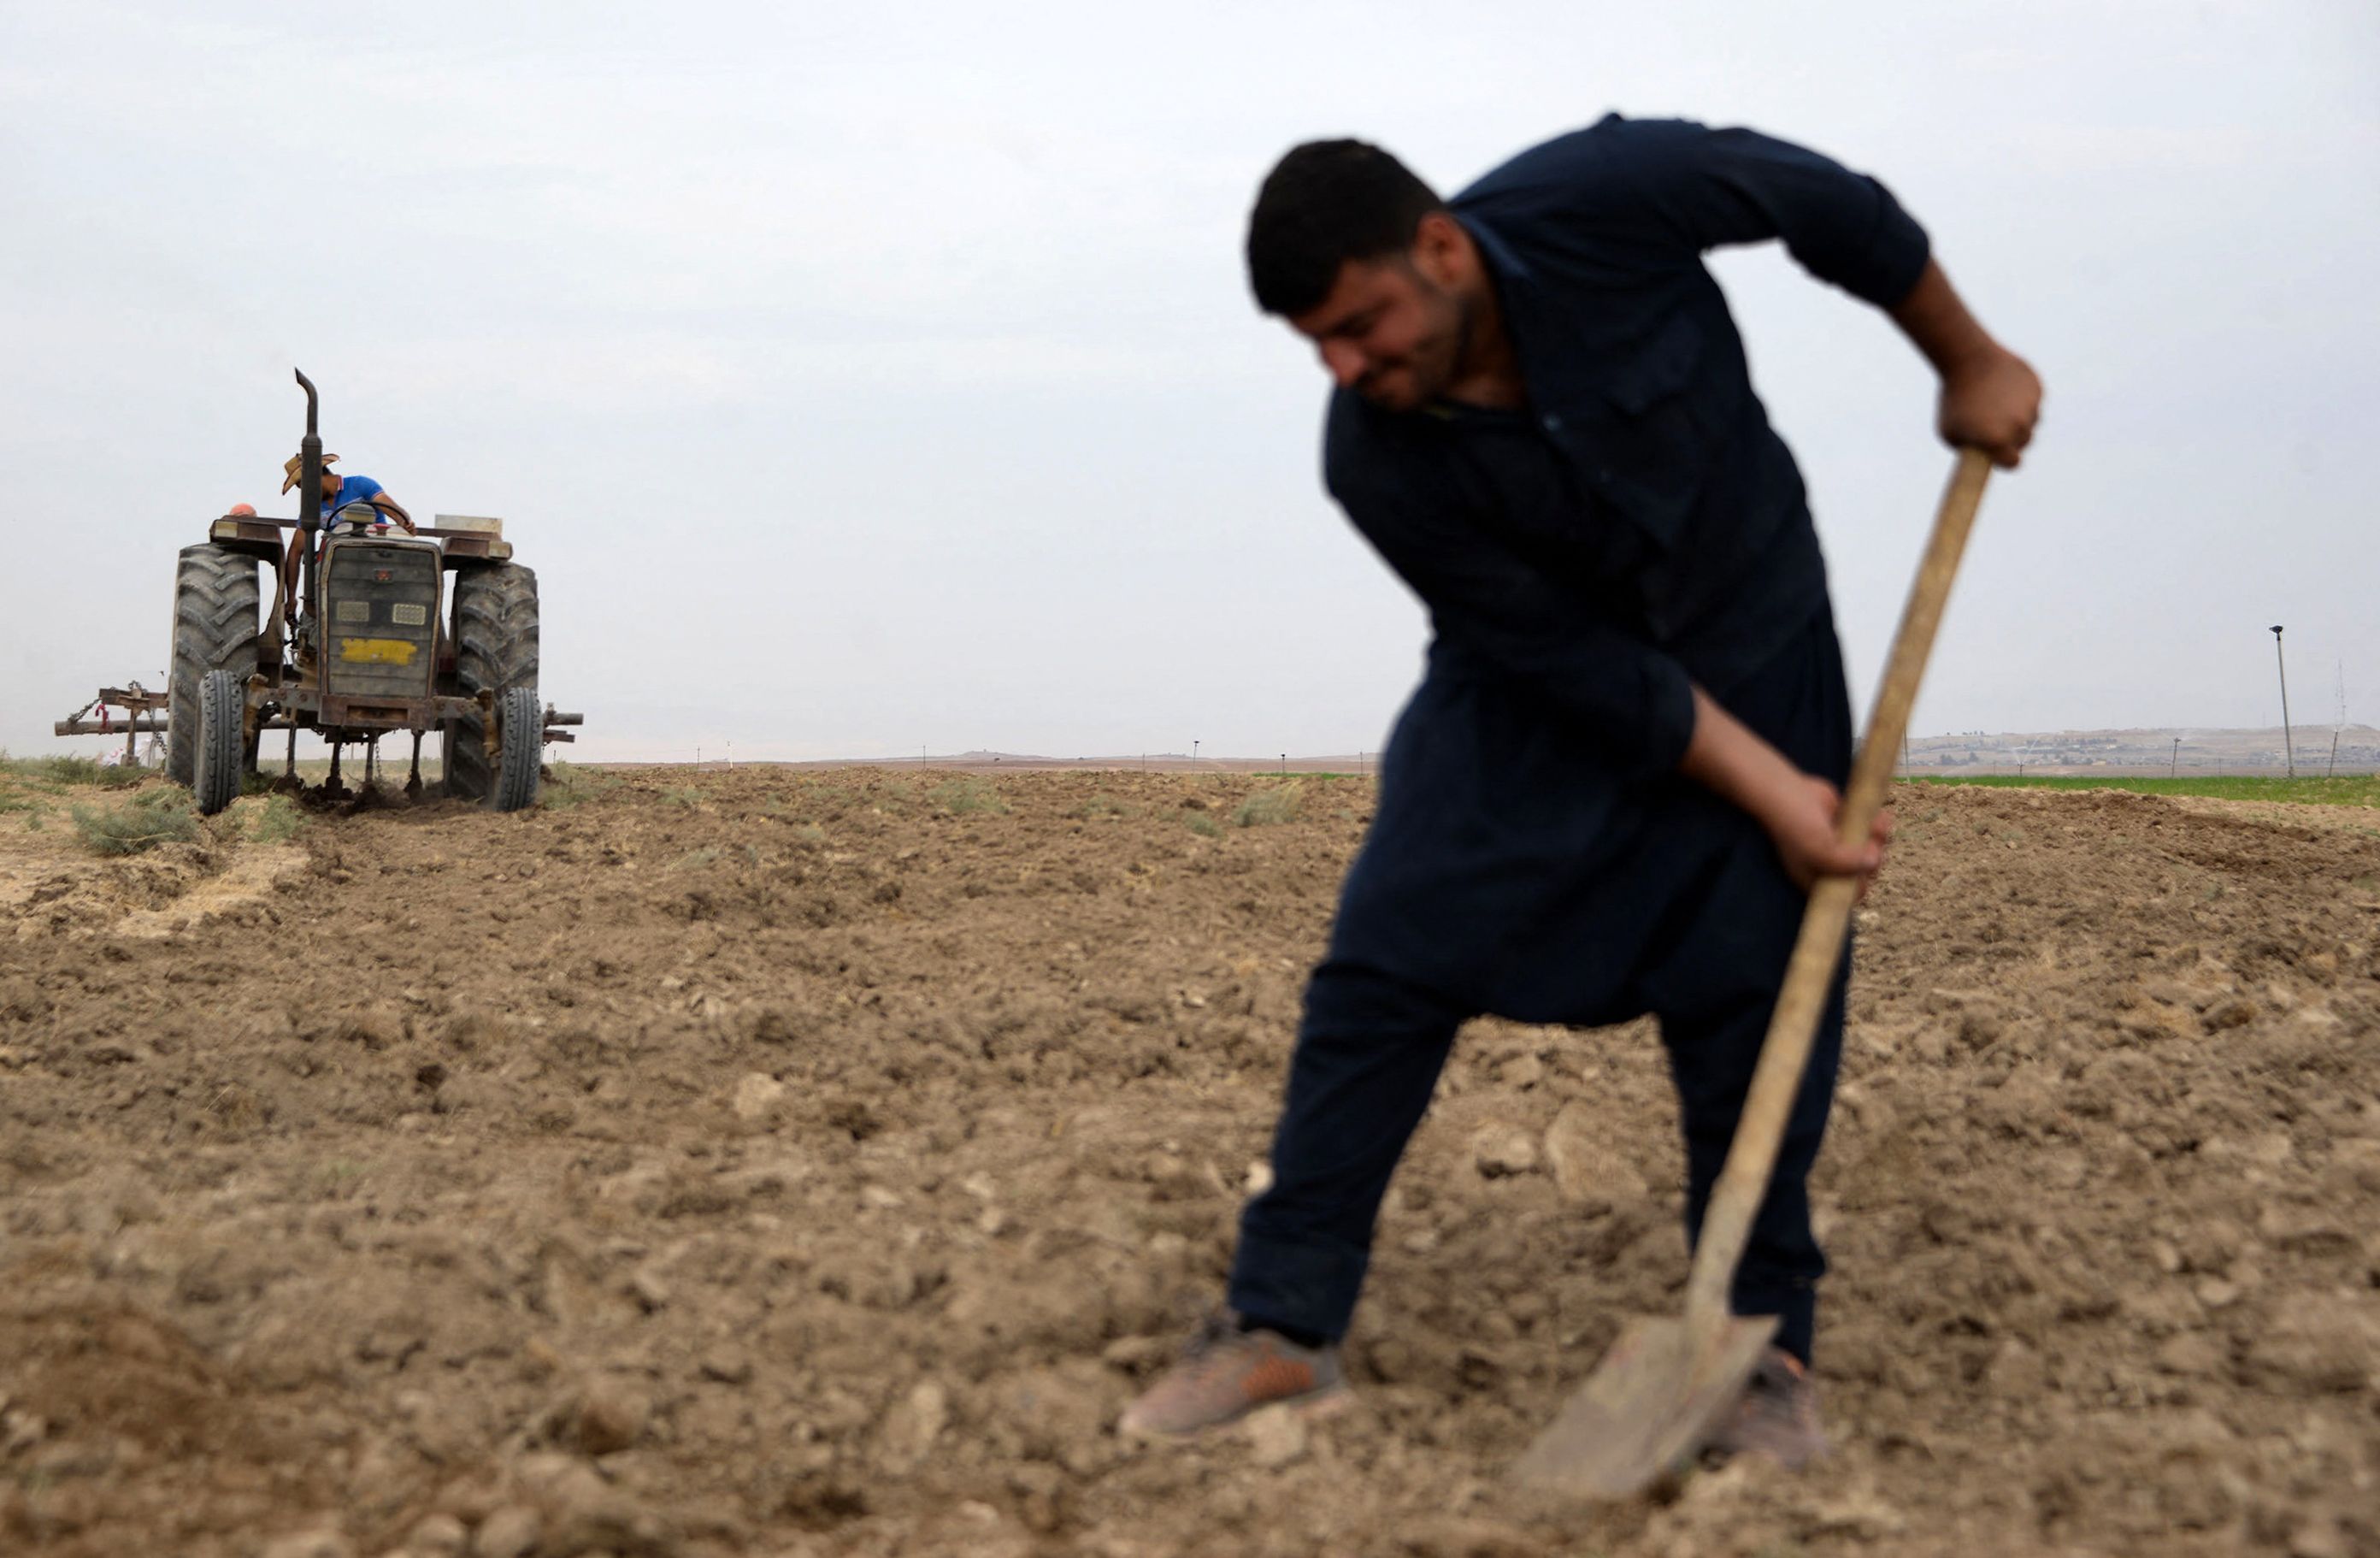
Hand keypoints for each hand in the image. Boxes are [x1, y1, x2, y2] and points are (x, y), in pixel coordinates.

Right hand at [1764, 776, 1891, 897]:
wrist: (1787, 791)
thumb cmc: (1796, 825)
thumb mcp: (1819, 850)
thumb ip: (1846, 862)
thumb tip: (1872, 863)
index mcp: (1817, 878)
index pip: (1843, 894)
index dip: (1856, 886)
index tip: (1861, 872)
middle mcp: (1830, 864)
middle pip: (1862, 872)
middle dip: (1871, 860)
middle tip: (1870, 845)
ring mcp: (1840, 844)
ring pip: (1870, 850)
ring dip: (1878, 839)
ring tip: (1875, 827)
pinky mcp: (1848, 824)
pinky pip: (1870, 829)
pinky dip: (1879, 824)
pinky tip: (1880, 818)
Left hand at [1937, 345, 2041, 468]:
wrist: (1967, 359)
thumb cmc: (1954, 399)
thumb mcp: (1950, 432)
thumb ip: (1969, 449)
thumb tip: (1981, 458)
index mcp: (1998, 440)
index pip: (2013, 464)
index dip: (2004, 460)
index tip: (1997, 454)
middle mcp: (2018, 425)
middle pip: (2023, 442)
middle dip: (2011, 438)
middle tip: (1993, 426)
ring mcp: (2030, 405)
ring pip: (2031, 420)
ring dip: (2018, 417)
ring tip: (1996, 404)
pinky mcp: (2036, 387)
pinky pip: (2032, 400)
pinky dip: (2022, 398)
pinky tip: (2004, 389)